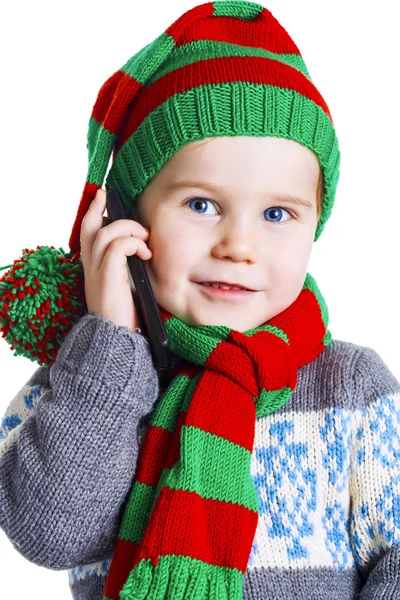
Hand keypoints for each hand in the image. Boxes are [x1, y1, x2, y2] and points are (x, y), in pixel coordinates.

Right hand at [80, 188, 151, 330]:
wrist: (115, 338)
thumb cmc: (123, 317)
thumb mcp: (123, 287)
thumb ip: (125, 269)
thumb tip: (141, 253)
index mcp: (93, 268)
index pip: (88, 234)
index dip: (93, 213)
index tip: (101, 198)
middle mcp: (91, 266)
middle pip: (90, 226)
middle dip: (99, 207)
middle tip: (110, 197)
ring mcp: (97, 269)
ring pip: (107, 231)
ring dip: (129, 228)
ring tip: (145, 239)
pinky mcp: (108, 275)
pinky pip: (119, 245)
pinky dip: (134, 243)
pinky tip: (145, 254)